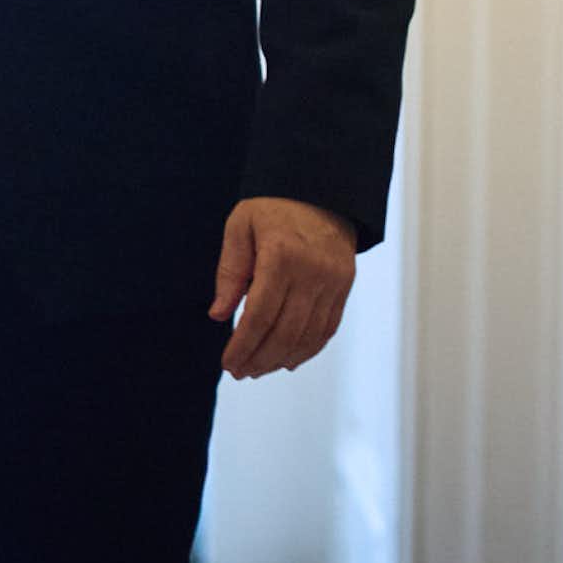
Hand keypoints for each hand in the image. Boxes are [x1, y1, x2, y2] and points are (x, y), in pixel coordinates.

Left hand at [211, 196, 355, 378]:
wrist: (320, 190)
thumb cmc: (272, 207)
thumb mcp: (240, 227)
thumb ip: (230, 272)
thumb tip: (218, 316)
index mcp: (281, 256)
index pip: (259, 314)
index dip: (242, 344)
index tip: (228, 363)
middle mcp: (312, 273)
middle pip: (285, 331)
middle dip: (260, 358)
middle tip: (240, 372)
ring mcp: (333, 282)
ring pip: (308, 335)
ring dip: (282, 359)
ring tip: (259, 369)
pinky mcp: (344, 287)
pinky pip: (327, 328)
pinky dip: (308, 349)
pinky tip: (288, 360)